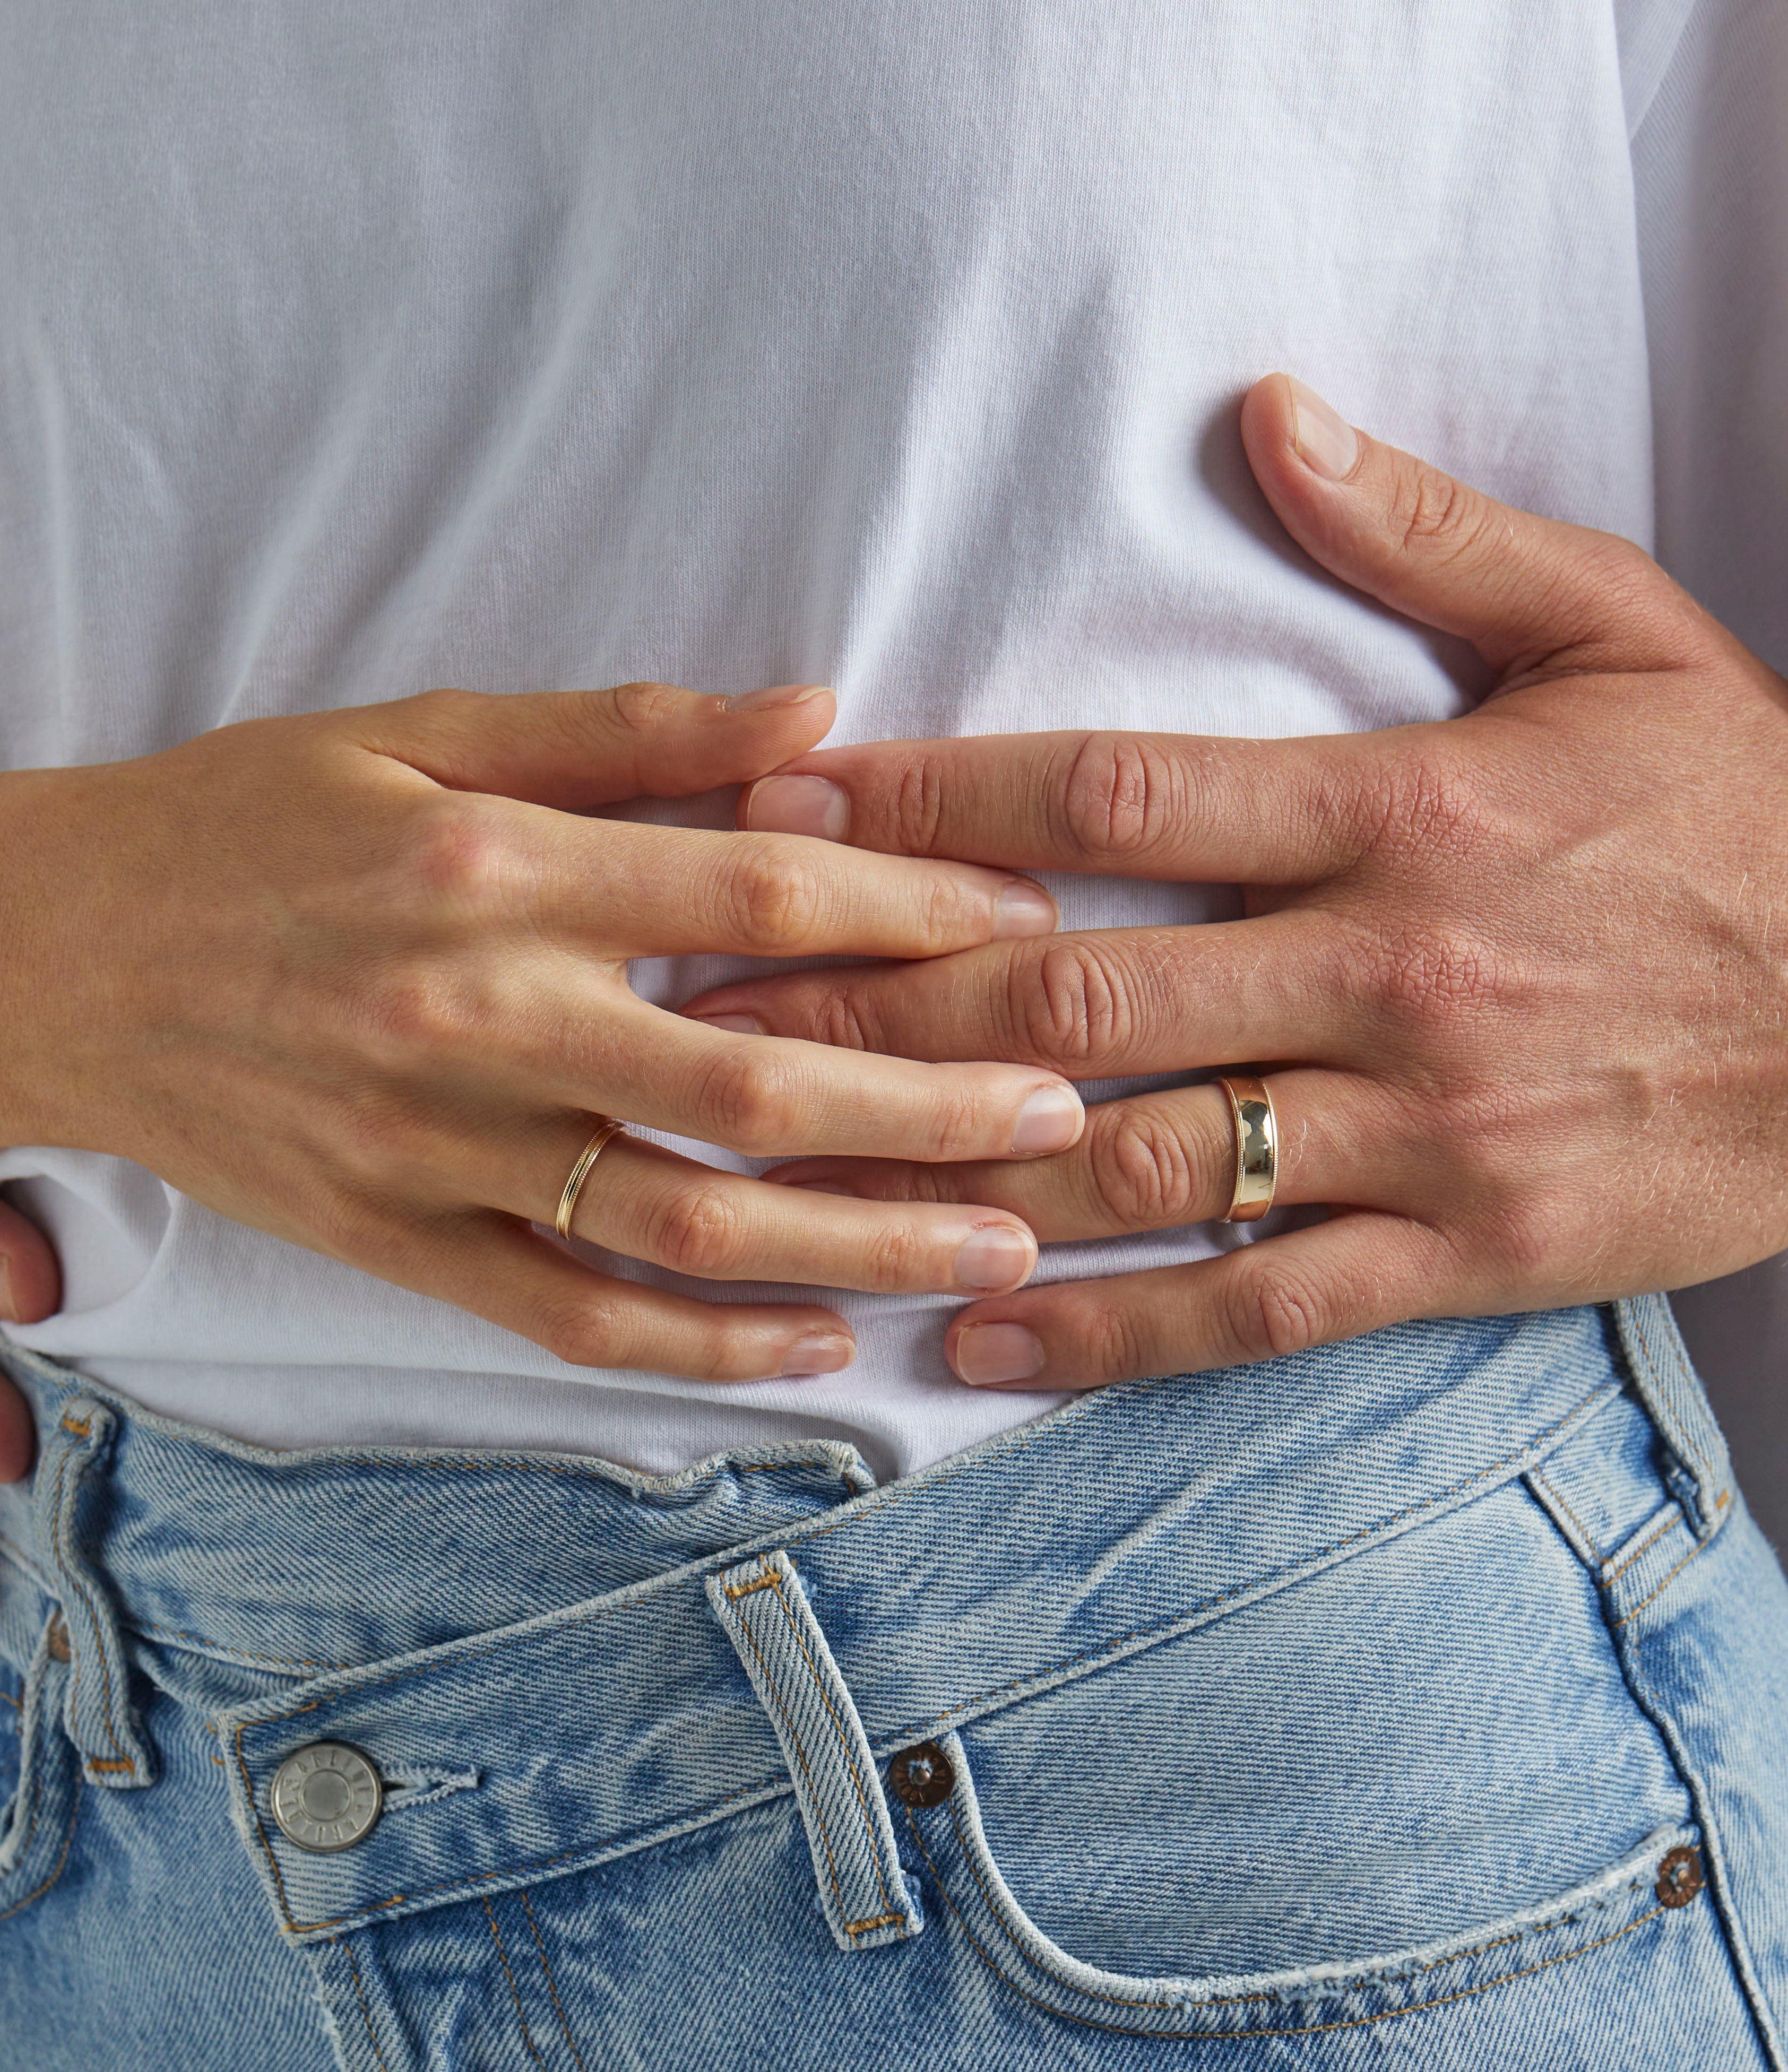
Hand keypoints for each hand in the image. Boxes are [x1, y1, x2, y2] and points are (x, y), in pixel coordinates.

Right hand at [0, 683, 1084, 1384]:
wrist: (42, 953)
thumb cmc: (241, 825)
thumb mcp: (416, 732)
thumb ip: (622, 731)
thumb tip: (817, 721)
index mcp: (490, 869)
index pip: (750, 890)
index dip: (908, 908)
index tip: (1023, 926)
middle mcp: (472, 1019)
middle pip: (753, 1081)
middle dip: (932, 1102)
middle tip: (1067, 1114)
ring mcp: (431, 1152)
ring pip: (684, 1224)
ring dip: (858, 1242)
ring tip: (997, 1246)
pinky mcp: (392, 1243)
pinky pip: (570, 1319)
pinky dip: (701, 1346)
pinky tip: (817, 1342)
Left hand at [684, 376, 1787, 1387]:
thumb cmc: (1750, 817)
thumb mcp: (1618, 633)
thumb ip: (1428, 535)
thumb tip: (1268, 417)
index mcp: (1401, 807)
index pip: (1112, 791)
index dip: (930, 804)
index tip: (785, 813)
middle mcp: (1383, 968)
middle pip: (1072, 984)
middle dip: (870, 1002)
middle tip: (704, 1013)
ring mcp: (1417, 1124)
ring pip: (1133, 1156)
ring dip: (942, 1170)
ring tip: (779, 1185)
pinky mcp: (1460, 1250)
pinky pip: (1250, 1304)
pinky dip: (1105, 1329)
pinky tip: (974, 1338)